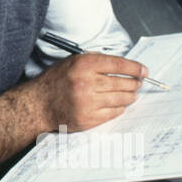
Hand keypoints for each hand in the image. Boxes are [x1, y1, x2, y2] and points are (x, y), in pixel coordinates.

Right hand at [31, 53, 146, 132]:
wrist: (38, 105)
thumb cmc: (54, 82)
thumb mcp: (71, 62)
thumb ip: (94, 62)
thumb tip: (122, 66)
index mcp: (83, 65)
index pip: (118, 64)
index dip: (135, 68)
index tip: (144, 71)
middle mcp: (87, 83)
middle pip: (123, 82)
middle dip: (135, 83)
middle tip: (138, 83)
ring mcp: (89, 102)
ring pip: (121, 98)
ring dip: (130, 96)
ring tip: (131, 94)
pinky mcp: (89, 119)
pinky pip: (114, 113)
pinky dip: (120, 108)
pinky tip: (119, 105)